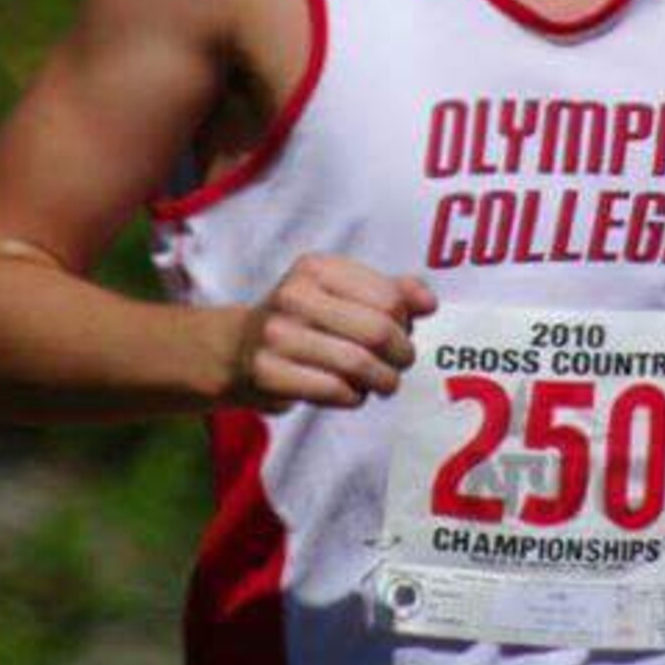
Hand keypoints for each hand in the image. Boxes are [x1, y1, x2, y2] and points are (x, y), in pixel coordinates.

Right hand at [224, 254, 436, 410]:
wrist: (236, 350)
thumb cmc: (304, 321)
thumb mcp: (342, 294)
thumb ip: (390, 292)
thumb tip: (428, 302)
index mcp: (317, 267)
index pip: (389, 298)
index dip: (406, 323)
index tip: (403, 334)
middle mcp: (294, 295)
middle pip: (377, 331)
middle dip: (401, 355)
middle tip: (400, 365)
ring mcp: (277, 334)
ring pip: (358, 365)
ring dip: (382, 381)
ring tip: (382, 383)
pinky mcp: (267, 373)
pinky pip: (334, 390)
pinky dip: (354, 397)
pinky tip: (352, 392)